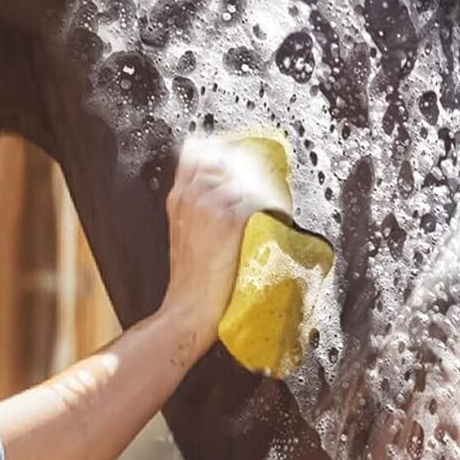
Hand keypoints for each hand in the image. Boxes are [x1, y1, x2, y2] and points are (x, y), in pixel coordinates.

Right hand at [158, 135, 279, 353]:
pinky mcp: (231, 219)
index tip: (241, 158)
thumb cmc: (190, 279)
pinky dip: (274, 206)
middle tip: (268, 181)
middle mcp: (193, 195)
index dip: (224, 151)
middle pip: (227, 159)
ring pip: (248, 179)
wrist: (189, 308)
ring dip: (267, 187)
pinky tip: (280, 218)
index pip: (198, 152)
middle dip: (251, 168)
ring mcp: (211, 205)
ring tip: (278, 202)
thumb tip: (226, 191)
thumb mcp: (184, 233)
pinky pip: (261, 199)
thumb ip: (198, 206)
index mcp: (179, 197)